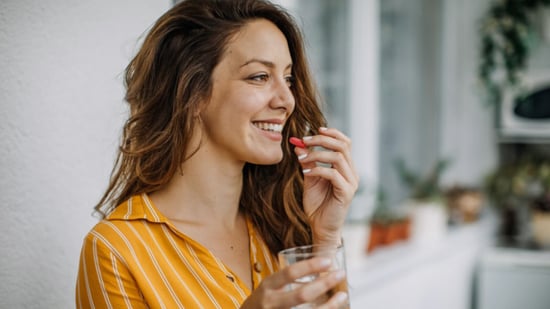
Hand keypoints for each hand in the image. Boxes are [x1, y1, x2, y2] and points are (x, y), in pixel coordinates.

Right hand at [240, 257, 347, 307]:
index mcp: (268, 286)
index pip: (290, 273)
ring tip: (342, 295)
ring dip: (330, 305)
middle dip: (324, 284)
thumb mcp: (269, 287)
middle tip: (340, 274)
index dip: (310, 266)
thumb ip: (286, 280)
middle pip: (302, 295)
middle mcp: (271, 302)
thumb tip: (318, 268)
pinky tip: (333, 308)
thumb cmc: (263, 302)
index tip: (328, 261)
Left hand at [293, 127, 358, 243]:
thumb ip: (307, 162)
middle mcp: (352, 173)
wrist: (320, 227)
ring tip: (302, 159)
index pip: (345, 142)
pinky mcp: (346, 193)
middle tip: (304, 140)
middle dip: (322, 140)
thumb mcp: (310, 178)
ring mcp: (351, 183)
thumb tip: (298, 144)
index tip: (315, 129)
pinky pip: (333, 174)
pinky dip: (318, 170)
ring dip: (317, 154)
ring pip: (338, 157)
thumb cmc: (317, 204)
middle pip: (343, 146)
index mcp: (346, 168)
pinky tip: (305, 173)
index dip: (332, 133)